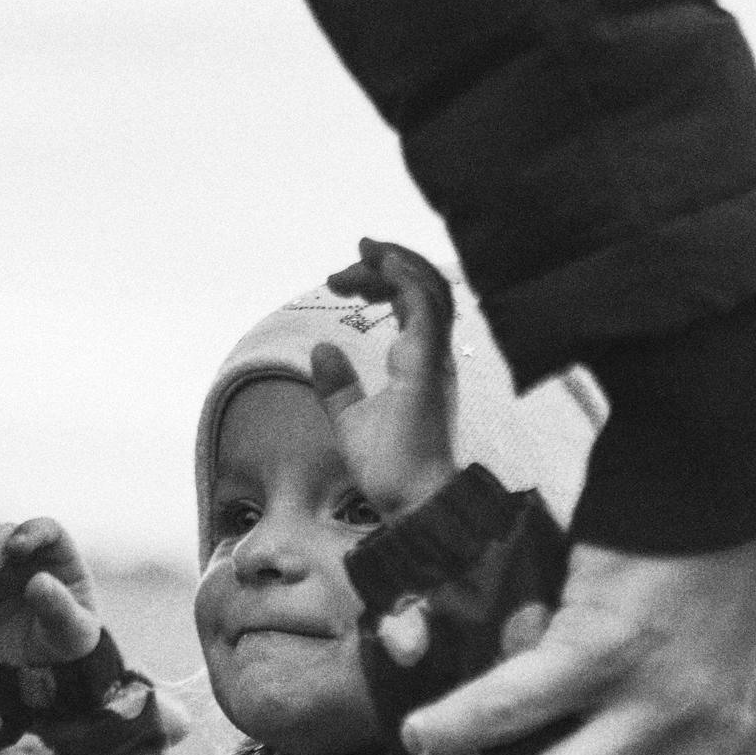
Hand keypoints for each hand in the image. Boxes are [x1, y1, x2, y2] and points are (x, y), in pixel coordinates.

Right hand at [0, 517, 102, 668]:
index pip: (46, 529)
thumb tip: (38, 581)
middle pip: (5, 534)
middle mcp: (24, 555)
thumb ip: (60, 607)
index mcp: (58, 557)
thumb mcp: (72, 632)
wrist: (38, 667)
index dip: (31, 532)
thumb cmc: (65, 642)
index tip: (18, 548)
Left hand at [309, 236, 457, 516]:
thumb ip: (338, 386)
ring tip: (361, 252)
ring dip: (395, 262)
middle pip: (424, 285)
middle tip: (352, 256)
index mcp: (420, 362)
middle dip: (388, 262)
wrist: (410, 501)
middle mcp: (434, 354)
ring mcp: (434, 358)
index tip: (342, 279)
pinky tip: (377, 266)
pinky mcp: (427, 366)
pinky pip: (424, 306)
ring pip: (429, 287)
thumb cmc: (389, 470)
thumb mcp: (351, 421)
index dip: (380, 280)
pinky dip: (403, 278)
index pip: (411, 301)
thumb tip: (321, 349)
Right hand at [402, 513, 755, 754]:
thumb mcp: (731, 665)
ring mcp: (656, 695)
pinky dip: (461, 728)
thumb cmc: (722, 560)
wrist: (735, 460)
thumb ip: (692, 729)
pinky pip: (517, 707)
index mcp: (741, 749)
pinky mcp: (605, 641)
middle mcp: (705, 738)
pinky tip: (420, 733)